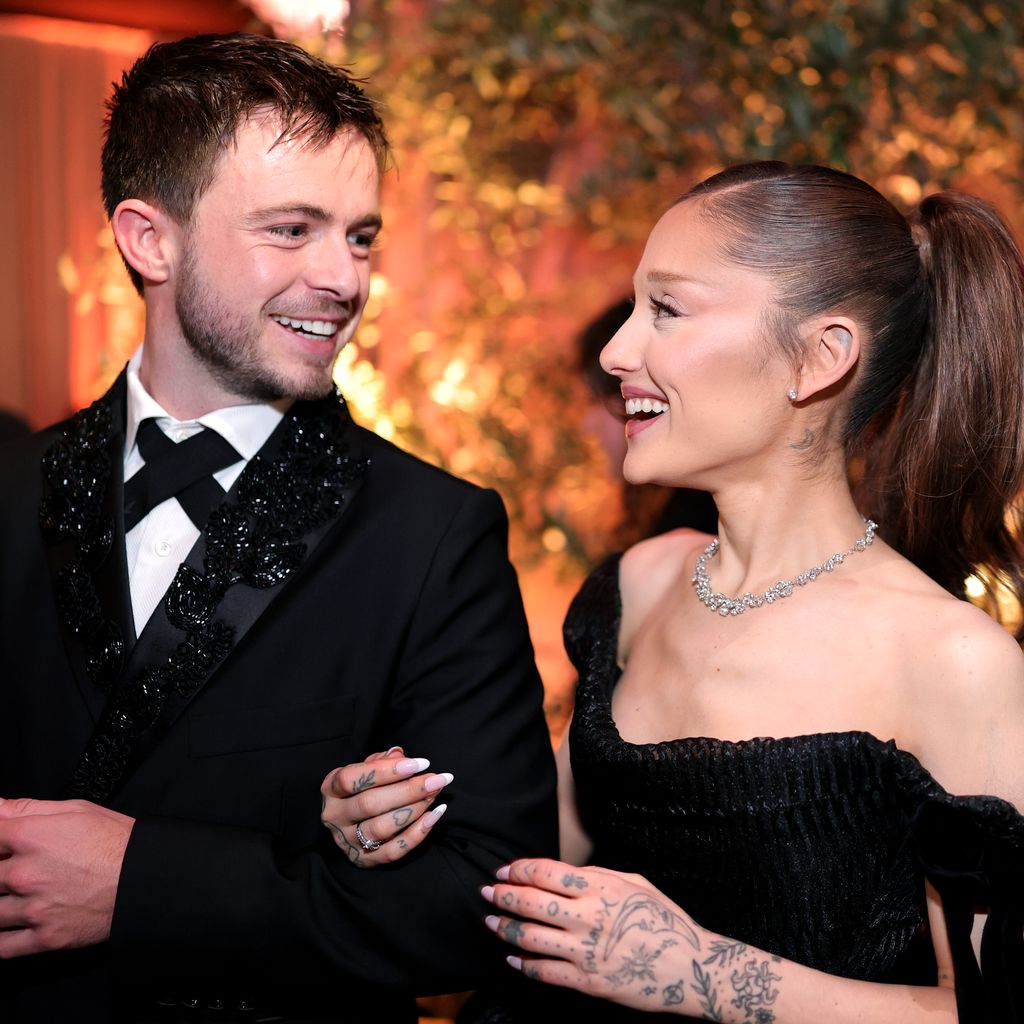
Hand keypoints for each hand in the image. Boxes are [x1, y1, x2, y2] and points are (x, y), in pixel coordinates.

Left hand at [0, 796, 134, 957]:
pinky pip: (2, 947)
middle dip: (0, 875)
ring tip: (19, 897)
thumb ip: (28, 808)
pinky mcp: (45, 937)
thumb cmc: (116, 841)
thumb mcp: (77, 810)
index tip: (5, 852)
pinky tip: (11, 926)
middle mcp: (25, 874)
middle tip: (17, 875)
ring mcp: (34, 909)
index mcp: (31, 837)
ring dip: (1, 905)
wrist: (146, 877)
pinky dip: (1, 939)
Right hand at [320, 746, 451, 866]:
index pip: (352, 779)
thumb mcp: (365, 770)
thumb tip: (398, 755)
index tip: (420, 763)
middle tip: (437, 779)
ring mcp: (347, 842)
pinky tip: (434, 815)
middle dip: (409, 790)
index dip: (387, 770)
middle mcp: (334, 817)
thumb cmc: (363, 788)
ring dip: (414, 810)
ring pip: (382, 828)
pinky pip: (393, 851)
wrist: (354, 822)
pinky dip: (417, 834)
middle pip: (370, 804)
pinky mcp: (364, 860)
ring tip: (434, 795)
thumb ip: (380, 761)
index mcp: (330, 789)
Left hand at [482, 858, 717, 1015]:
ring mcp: (587, 951)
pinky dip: (525, 964)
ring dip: (505, 928)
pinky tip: (513, 957)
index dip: (518, 870)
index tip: (505, 871)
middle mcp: (589, 916)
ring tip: (490, 923)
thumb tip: (561, 872)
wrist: (693, 968)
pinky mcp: (590, 982)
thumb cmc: (665, 920)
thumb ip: (597, 875)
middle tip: (486, 892)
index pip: (545, 872)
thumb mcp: (634, 882)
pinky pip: (546, 973)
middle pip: (531, 901)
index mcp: (600, 886)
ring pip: (531, 937)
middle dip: (503, 895)